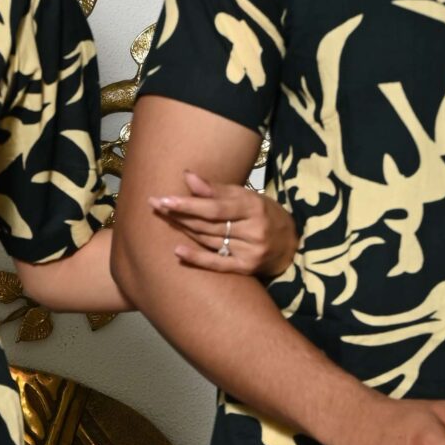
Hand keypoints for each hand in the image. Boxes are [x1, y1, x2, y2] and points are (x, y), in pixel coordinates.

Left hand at [150, 172, 296, 281]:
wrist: (290, 243)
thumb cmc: (263, 214)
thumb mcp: (246, 195)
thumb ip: (216, 189)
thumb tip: (187, 176)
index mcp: (254, 206)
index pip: (216, 207)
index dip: (188, 203)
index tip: (163, 199)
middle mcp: (254, 230)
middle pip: (209, 224)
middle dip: (180, 214)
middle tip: (155, 205)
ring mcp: (250, 252)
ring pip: (209, 240)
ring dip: (183, 229)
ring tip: (163, 218)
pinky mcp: (246, 269)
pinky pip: (217, 263)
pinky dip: (196, 258)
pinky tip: (177, 251)